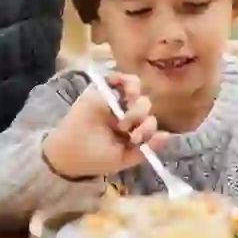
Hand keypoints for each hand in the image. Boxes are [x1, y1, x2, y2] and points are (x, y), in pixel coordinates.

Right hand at [41, 71, 161, 179]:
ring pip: (136, 90)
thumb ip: (145, 148)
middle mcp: (126, 113)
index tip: (135, 139)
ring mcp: (114, 101)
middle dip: (140, 117)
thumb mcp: (124, 159)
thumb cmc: (96, 158)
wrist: (70, 154)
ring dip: (136, 101)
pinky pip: (119, 79)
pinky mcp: (102, 91)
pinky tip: (126, 92)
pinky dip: (126, 80)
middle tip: (125, 129)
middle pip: (144, 106)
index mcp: (133, 129)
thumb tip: (167, 135)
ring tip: (125, 113)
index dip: (148, 129)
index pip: (150, 122)